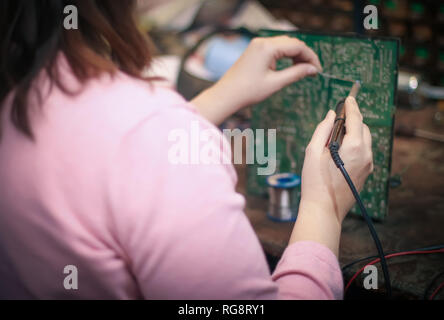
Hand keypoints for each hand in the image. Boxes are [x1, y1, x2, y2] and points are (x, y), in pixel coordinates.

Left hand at [192, 36, 321, 124]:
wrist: (226, 96)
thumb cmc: (248, 91)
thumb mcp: (276, 83)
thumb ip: (296, 74)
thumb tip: (313, 69)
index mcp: (267, 47)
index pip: (297, 46)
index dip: (311, 57)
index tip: (318, 70)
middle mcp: (262, 42)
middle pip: (291, 43)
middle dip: (304, 56)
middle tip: (313, 71)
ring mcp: (257, 45)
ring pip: (284, 45)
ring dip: (295, 56)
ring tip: (303, 71)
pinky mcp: (254, 51)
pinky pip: (275, 49)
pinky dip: (285, 56)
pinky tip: (290, 67)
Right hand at [300, 97, 372, 224]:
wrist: (324, 210)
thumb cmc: (315, 182)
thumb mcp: (312, 152)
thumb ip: (322, 130)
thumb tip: (330, 115)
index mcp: (354, 146)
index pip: (356, 119)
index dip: (351, 106)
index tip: (348, 97)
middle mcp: (366, 154)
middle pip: (363, 128)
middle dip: (352, 120)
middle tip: (336, 119)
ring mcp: (368, 165)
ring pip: (365, 140)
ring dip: (354, 134)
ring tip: (335, 137)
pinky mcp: (366, 174)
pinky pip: (363, 152)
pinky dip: (355, 145)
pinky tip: (340, 151)